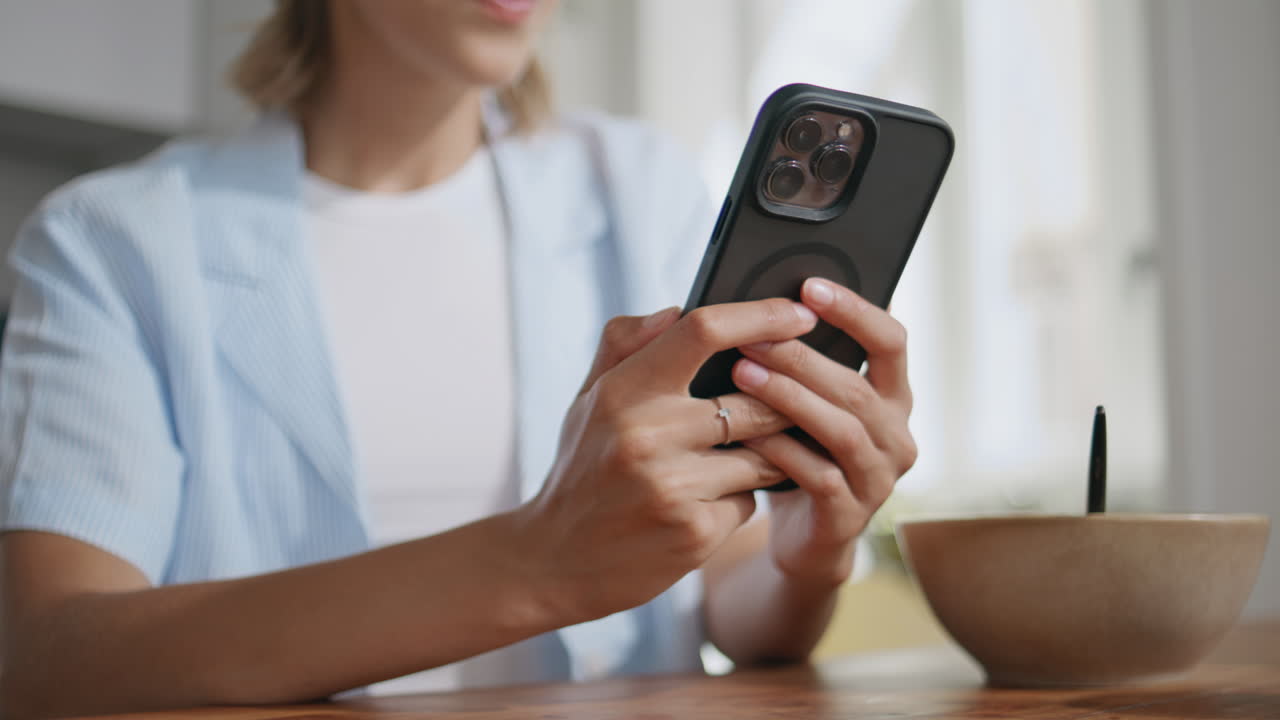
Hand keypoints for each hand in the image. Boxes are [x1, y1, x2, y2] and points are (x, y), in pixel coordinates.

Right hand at [515, 299, 820, 623]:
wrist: (555, 563)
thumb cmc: (582, 469)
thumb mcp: (588, 400)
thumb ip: (624, 344)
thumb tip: (676, 310)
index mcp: (621, 391)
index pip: (703, 331)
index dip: (761, 316)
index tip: (799, 313)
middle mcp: (647, 435)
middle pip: (755, 399)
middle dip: (783, 401)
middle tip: (795, 400)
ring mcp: (673, 487)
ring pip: (763, 454)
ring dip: (762, 454)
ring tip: (732, 458)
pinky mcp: (695, 532)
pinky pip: (749, 500)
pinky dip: (738, 498)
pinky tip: (706, 503)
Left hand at [734, 278, 916, 586]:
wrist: (804, 539)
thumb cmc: (801, 453)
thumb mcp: (809, 404)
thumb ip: (804, 363)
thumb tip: (761, 301)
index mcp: (894, 396)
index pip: (891, 340)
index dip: (854, 311)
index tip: (809, 286)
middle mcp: (897, 435)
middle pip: (856, 385)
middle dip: (801, 356)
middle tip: (751, 332)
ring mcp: (879, 479)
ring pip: (840, 429)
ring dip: (789, 397)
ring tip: (741, 372)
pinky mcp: (851, 516)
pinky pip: (818, 476)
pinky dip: (780, 450)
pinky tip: (744, 432)